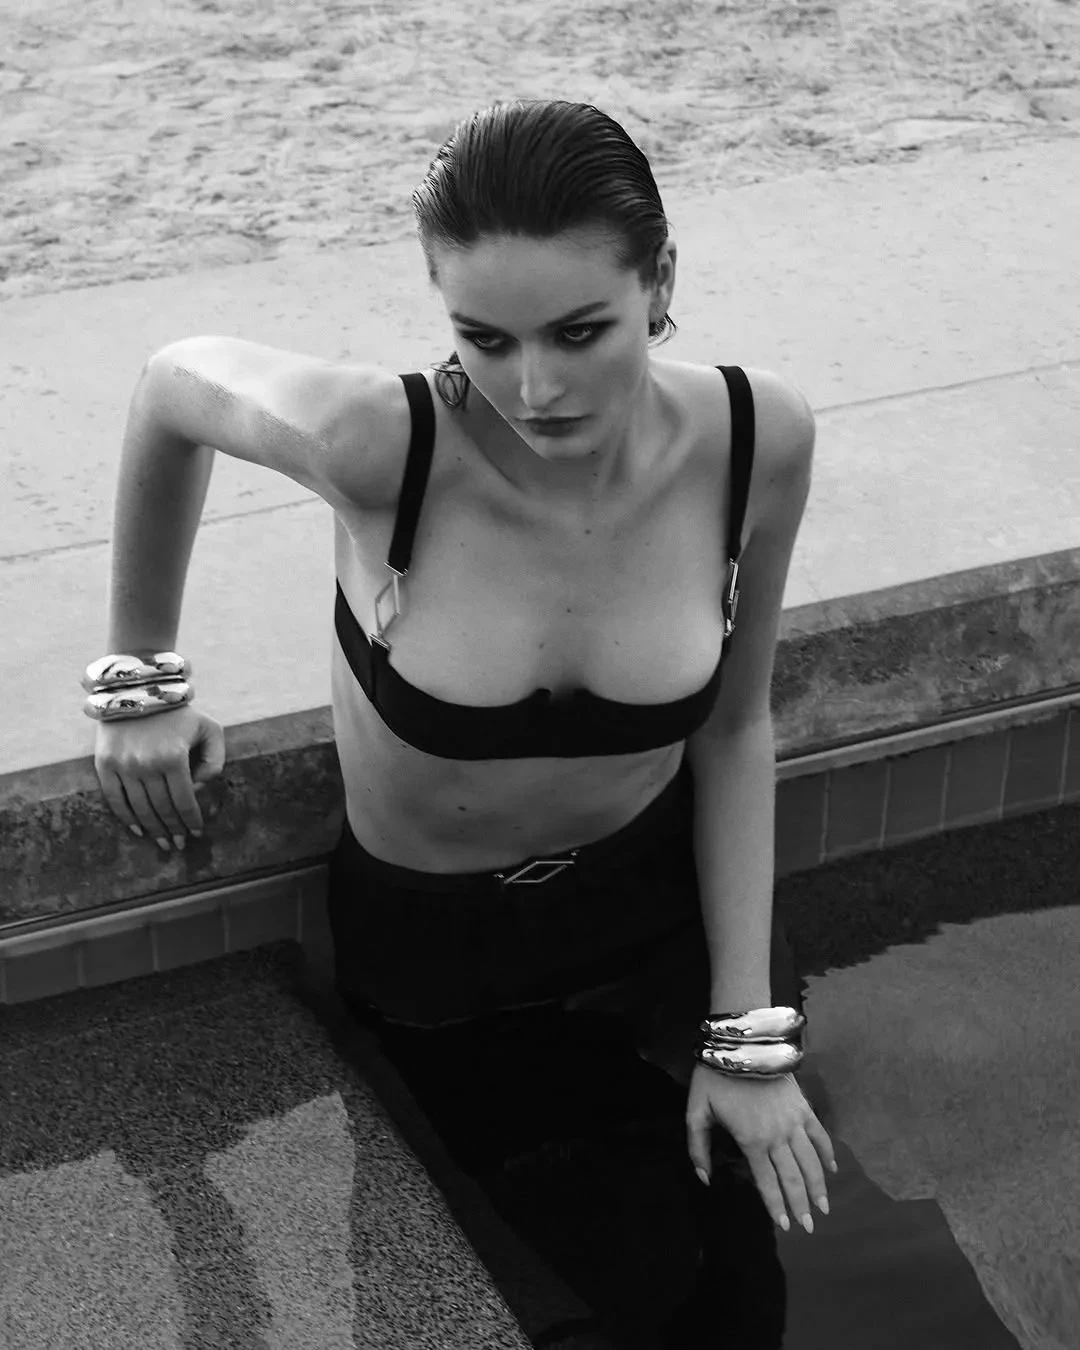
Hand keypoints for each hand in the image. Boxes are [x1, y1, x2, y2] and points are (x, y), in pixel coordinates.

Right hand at [94, 705, 225, 850]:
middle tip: (180, 844)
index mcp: (174, 758)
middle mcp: (147, 765)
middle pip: (163, 809)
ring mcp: (123, 766)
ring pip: (140, 809)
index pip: (184, 801)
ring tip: (164, 842)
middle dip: (174, 830)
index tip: (197, 832)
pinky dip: (126, 818)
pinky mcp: (104, 764)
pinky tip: (139, 830)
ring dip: (153, 830)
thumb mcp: (210, 728)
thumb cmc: (178, 712)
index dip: (192, 820)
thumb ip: (215, 760)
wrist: (137, 690)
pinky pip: (115, 799)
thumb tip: (198, 789)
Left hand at [686, 1064, 836, 1232]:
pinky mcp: (803, 1107)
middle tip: (810, 1228)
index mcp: (751, 1141)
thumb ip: (698, 1147)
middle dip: (802, 1206)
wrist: (742, 1043)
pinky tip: (834, 1170)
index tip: (786, 1227)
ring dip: (819, 1187)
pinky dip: (828, 1154)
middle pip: (793, 1178)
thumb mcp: (696, 1111)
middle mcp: (777, 1137)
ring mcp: (794, 1122)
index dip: (777, 1207)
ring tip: (825, 1208)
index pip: (767, 1183)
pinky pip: (820, 1135)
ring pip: (811, 1162)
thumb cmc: (715, 1077)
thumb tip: (704, 1179)